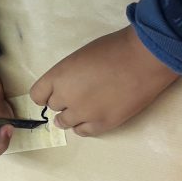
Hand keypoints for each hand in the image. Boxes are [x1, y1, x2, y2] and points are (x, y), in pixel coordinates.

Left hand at [31, 26, 178, 136]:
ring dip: (70, 116)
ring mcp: (84, 113)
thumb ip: (69, 74)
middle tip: (77, 95)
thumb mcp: (81, 56)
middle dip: (62, 102)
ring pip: (65, 123)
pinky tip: (91, 118)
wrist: (143, 59)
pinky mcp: (102, 124)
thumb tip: (69, 84)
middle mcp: (66, 97)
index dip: (45, 94)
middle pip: (54, 107)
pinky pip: (83, 132)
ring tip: (83, 108)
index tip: (53, 92)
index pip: (37, 95)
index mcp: (58, 76)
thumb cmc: (114, 49)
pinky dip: (83, 126)